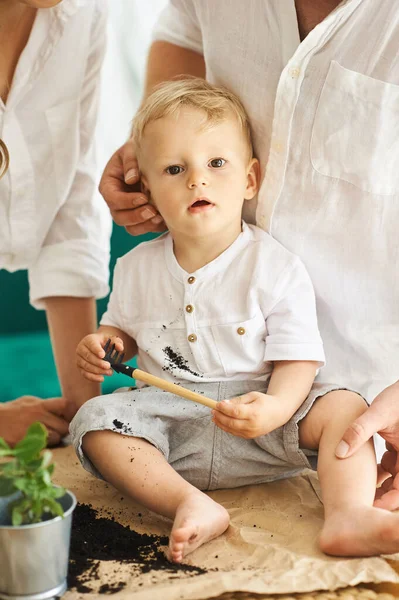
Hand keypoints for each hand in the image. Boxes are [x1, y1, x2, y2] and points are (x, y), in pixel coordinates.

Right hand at [0, 396, 68, 446]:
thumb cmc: (12, 412)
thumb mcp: (28, 403)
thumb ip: (45, 407)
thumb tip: (64, 411)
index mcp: (40, 404)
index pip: (66, 405)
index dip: (72, 413)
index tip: (69, 418)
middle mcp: (38, 416)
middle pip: (64, 425)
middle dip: (64, 430)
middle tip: (58, 432)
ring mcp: (32, 429)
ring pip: (56, 438)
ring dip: (54, 440)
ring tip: (45, 438)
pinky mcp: (26, 442)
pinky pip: (44, 447)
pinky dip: (44, 447)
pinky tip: (37, 444)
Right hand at [76, 333, 123, 382]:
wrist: (99, 347)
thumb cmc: (105, 343)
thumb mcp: (112, 339)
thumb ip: (117, 342)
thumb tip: (120, 348)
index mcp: (89, 340)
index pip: (92, 344)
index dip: (97, 350)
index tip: (103, 355)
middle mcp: (81, 349)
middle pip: (88, 356)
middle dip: (98, 362)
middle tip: (108, 366)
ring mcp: (79, 359)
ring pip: (86, 366)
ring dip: (98, 371)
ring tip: (109, 372)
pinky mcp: (80, 368)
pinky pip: (85, 374)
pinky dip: (93, 377)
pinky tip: (102, 378)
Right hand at [98, 140, 165, 234]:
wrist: (150, 157)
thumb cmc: (136, 152)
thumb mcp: (131, 150)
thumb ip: (130, 162)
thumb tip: (131, 179)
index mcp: (109, 185)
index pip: (112, 199)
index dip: (126, 201)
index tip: (143, 197)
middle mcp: (116, 202)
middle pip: (120, 217)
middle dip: (136, 216)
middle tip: (152, 210)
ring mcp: (128, 212)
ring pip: (132, 228)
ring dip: (146, 225)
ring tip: (160, 216)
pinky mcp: (141, 218)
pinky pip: (146, 229)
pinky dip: (155, 227)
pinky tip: (166, 218)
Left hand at [212, 392, 283, 437]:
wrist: (278, 413)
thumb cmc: (265, 402)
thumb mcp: (252, 396)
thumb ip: (238, 401)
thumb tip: (224, 404)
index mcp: (254, 413)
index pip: (235, 412)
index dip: (224, 408)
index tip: (217, 404)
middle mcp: (252, 425)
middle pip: (231, 422)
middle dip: (220, 416)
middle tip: (213, 410)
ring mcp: (251, 432)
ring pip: (231, 429)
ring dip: (220, 423)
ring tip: (214, 416)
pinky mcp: (250, 436)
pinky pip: (235, 433)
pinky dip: (227, 427)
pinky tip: (221, 421)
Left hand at [335, 381, 398, 508]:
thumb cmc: (396, 398)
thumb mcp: (377, 413)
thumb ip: (358, 431)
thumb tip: (339, 453)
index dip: (387, 503)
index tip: (367, 508)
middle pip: (397, 487)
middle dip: (380, 496)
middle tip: (357, 504)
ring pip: (393, 478)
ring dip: (379, 484)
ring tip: (356, 492)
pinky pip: (391, 466)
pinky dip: (379, 471)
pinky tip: (362, 471)